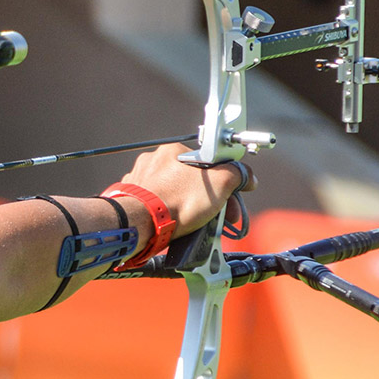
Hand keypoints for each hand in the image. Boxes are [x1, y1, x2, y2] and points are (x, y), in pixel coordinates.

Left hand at [120, 143, 255, 236]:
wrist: (140, 224)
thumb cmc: (177, 201)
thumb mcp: (219, 184)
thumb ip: (236, 174)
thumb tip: (247, 175)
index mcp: (173, 151)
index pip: (207, 163)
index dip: (223, 182)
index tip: (230, 199)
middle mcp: (153, 162)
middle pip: (190, 181)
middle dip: (208, 200)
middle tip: (218, 218)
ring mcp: (139, 181)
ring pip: (173, 194)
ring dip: (188, 209)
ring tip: (196, 226)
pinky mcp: (131, 201)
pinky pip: (156, 207)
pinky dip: (167, 216)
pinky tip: (174, 227)